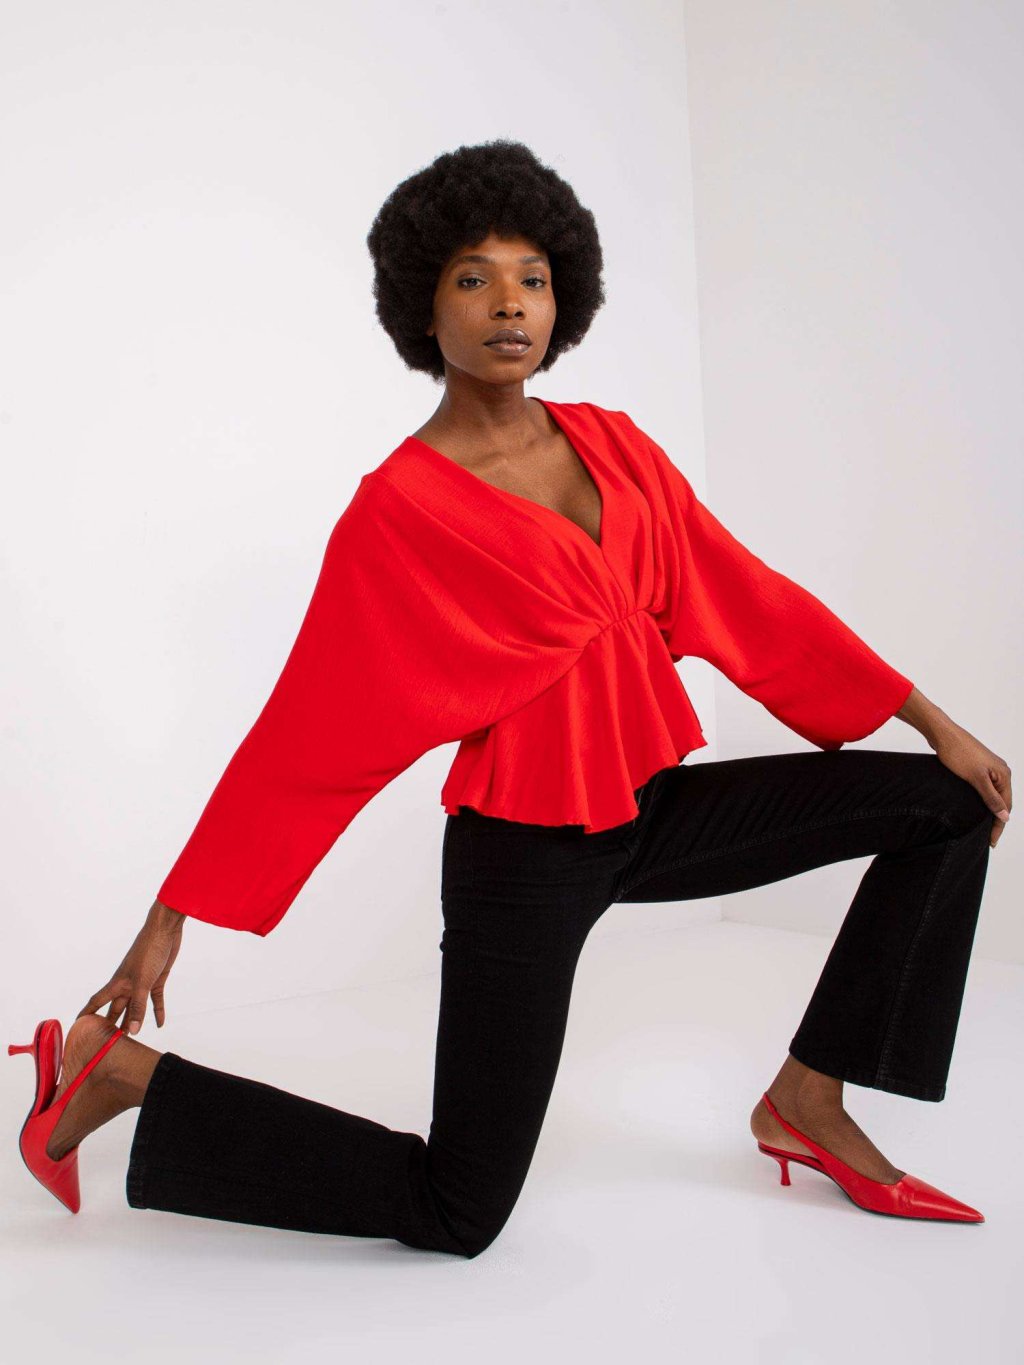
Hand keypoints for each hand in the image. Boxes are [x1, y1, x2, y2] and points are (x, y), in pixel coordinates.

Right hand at [78, 899, 185, 1033]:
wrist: (164, 930)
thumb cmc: (148, 951)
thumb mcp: (143, 981)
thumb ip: (138, 1007)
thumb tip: (133, 1032)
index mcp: (117, 983)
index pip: (97, 1002)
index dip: (87, 1013)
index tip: (78, 1026)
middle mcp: (127, 984)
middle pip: (116, 1008)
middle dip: (111, 1023)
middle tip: (106, 1041)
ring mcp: (142, 982)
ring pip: (136, 1006)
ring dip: (133, 1020)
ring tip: (130, 1038)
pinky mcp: (157, 979)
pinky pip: (155, 1000)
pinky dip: (157, 1011)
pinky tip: (160, 1024)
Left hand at [932, 723, 1011, 848]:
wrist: (943, 734)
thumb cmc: (959, 754)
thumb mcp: (976, 779)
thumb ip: (991, 798)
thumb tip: (1005, 816)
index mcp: (1003, 775)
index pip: (1006, 806)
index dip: (999, 825)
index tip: (991, 841)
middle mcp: (1000, 771)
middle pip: (1001, 802)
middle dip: (995, 820)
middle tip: (987, 839)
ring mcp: (988, 769)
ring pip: (992, 796)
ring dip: (988, 811)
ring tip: (981, 828)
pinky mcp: (977, 767)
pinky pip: (984, 789)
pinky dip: (981, 801)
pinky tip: (974, 809)